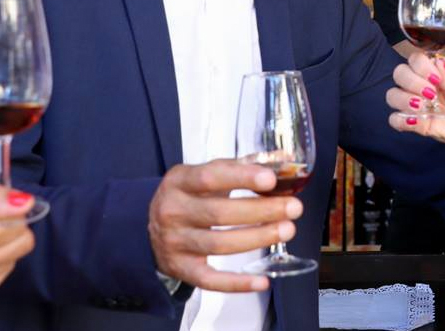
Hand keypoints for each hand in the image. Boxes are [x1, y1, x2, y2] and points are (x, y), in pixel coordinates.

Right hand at [148, 159, 302, 292]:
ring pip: (219, 245)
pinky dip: (237, 283)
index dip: (242, 178)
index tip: (271, 179)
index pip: (210, 177)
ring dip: (257, 238)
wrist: (152, 225)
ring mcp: (175, 243)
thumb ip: (243, 166)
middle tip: (293, 208)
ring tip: (287, 230)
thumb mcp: (207, 172)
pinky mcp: (182, 269)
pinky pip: (210, 280)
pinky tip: (263, 280)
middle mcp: (173, 211)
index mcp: (180, 181)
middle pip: (219, 213)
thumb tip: (284, 161)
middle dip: (261, 211)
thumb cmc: (191, 194)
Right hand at [387, 53, 444, 170]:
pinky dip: (400, 120)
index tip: (435, 78)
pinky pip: (395, 119)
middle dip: (411, 81)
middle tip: (431, 93)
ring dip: (404, 99)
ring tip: (423, 106)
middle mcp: (423, 84)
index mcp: (436, 70)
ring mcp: (417, 104)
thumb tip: (437, 64)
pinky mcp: (415, 123)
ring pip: (392, 94)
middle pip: (400, 73)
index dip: (420, 65)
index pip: (416, 59)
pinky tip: (416, 121)